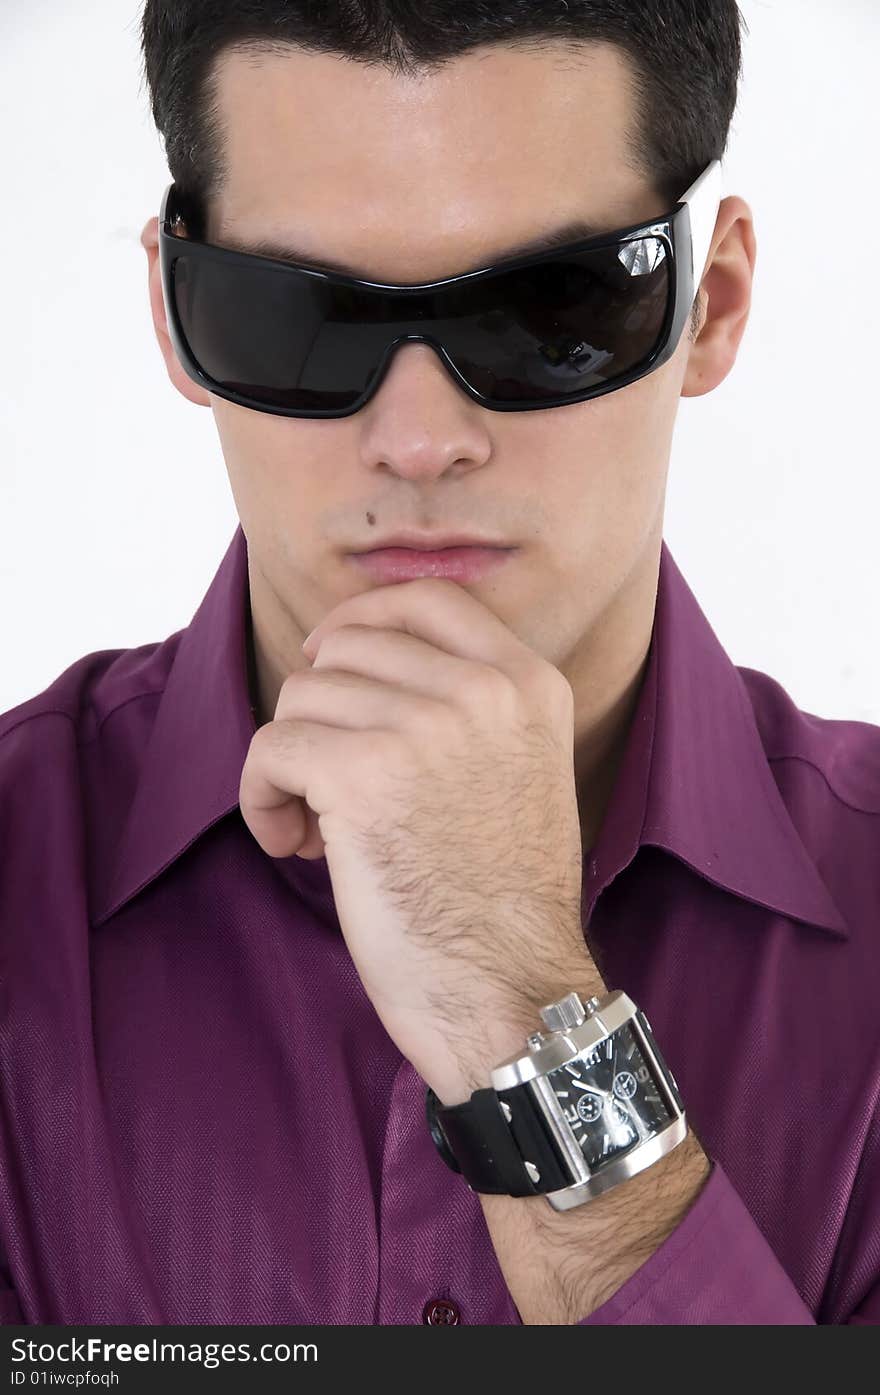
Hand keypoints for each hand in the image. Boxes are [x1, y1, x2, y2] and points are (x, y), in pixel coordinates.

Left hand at [238, 578, 601, 1101]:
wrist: (512, 993)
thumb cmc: (503, 903)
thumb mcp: (522, 772)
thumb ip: (469, 707)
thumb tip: (355, 658)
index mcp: (528, 684)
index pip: (427, 598)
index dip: (361, 620)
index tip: (329, 662)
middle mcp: (483, 690)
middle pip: (347, 649)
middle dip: (320, 713)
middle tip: (329, 786)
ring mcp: (423, 726)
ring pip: (301, 698)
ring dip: (290, 762)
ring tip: (317, 829)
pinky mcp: (362, 774)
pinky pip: (270, 747)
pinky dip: (262, 797)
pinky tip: (295, 845)